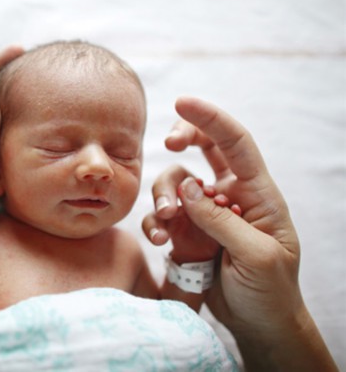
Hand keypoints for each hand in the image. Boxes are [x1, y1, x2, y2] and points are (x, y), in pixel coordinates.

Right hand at [149, 97, 335, 369]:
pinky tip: (161, 240)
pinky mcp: (185, 232)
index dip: (210, 119)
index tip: (182, 103)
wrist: (258, 323)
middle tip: (168, 145)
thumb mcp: (256, 255)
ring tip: (165, 221)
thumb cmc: (270, 289)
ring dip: (163, 195)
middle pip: (204, 148)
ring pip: (175, 184)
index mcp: (257, 193)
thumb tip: (187, 188)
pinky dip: (155, 223)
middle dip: (183, 138)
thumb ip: (220, 220)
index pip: (236, 143)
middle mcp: (229, 195)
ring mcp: (204, 213)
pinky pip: (162, 217)